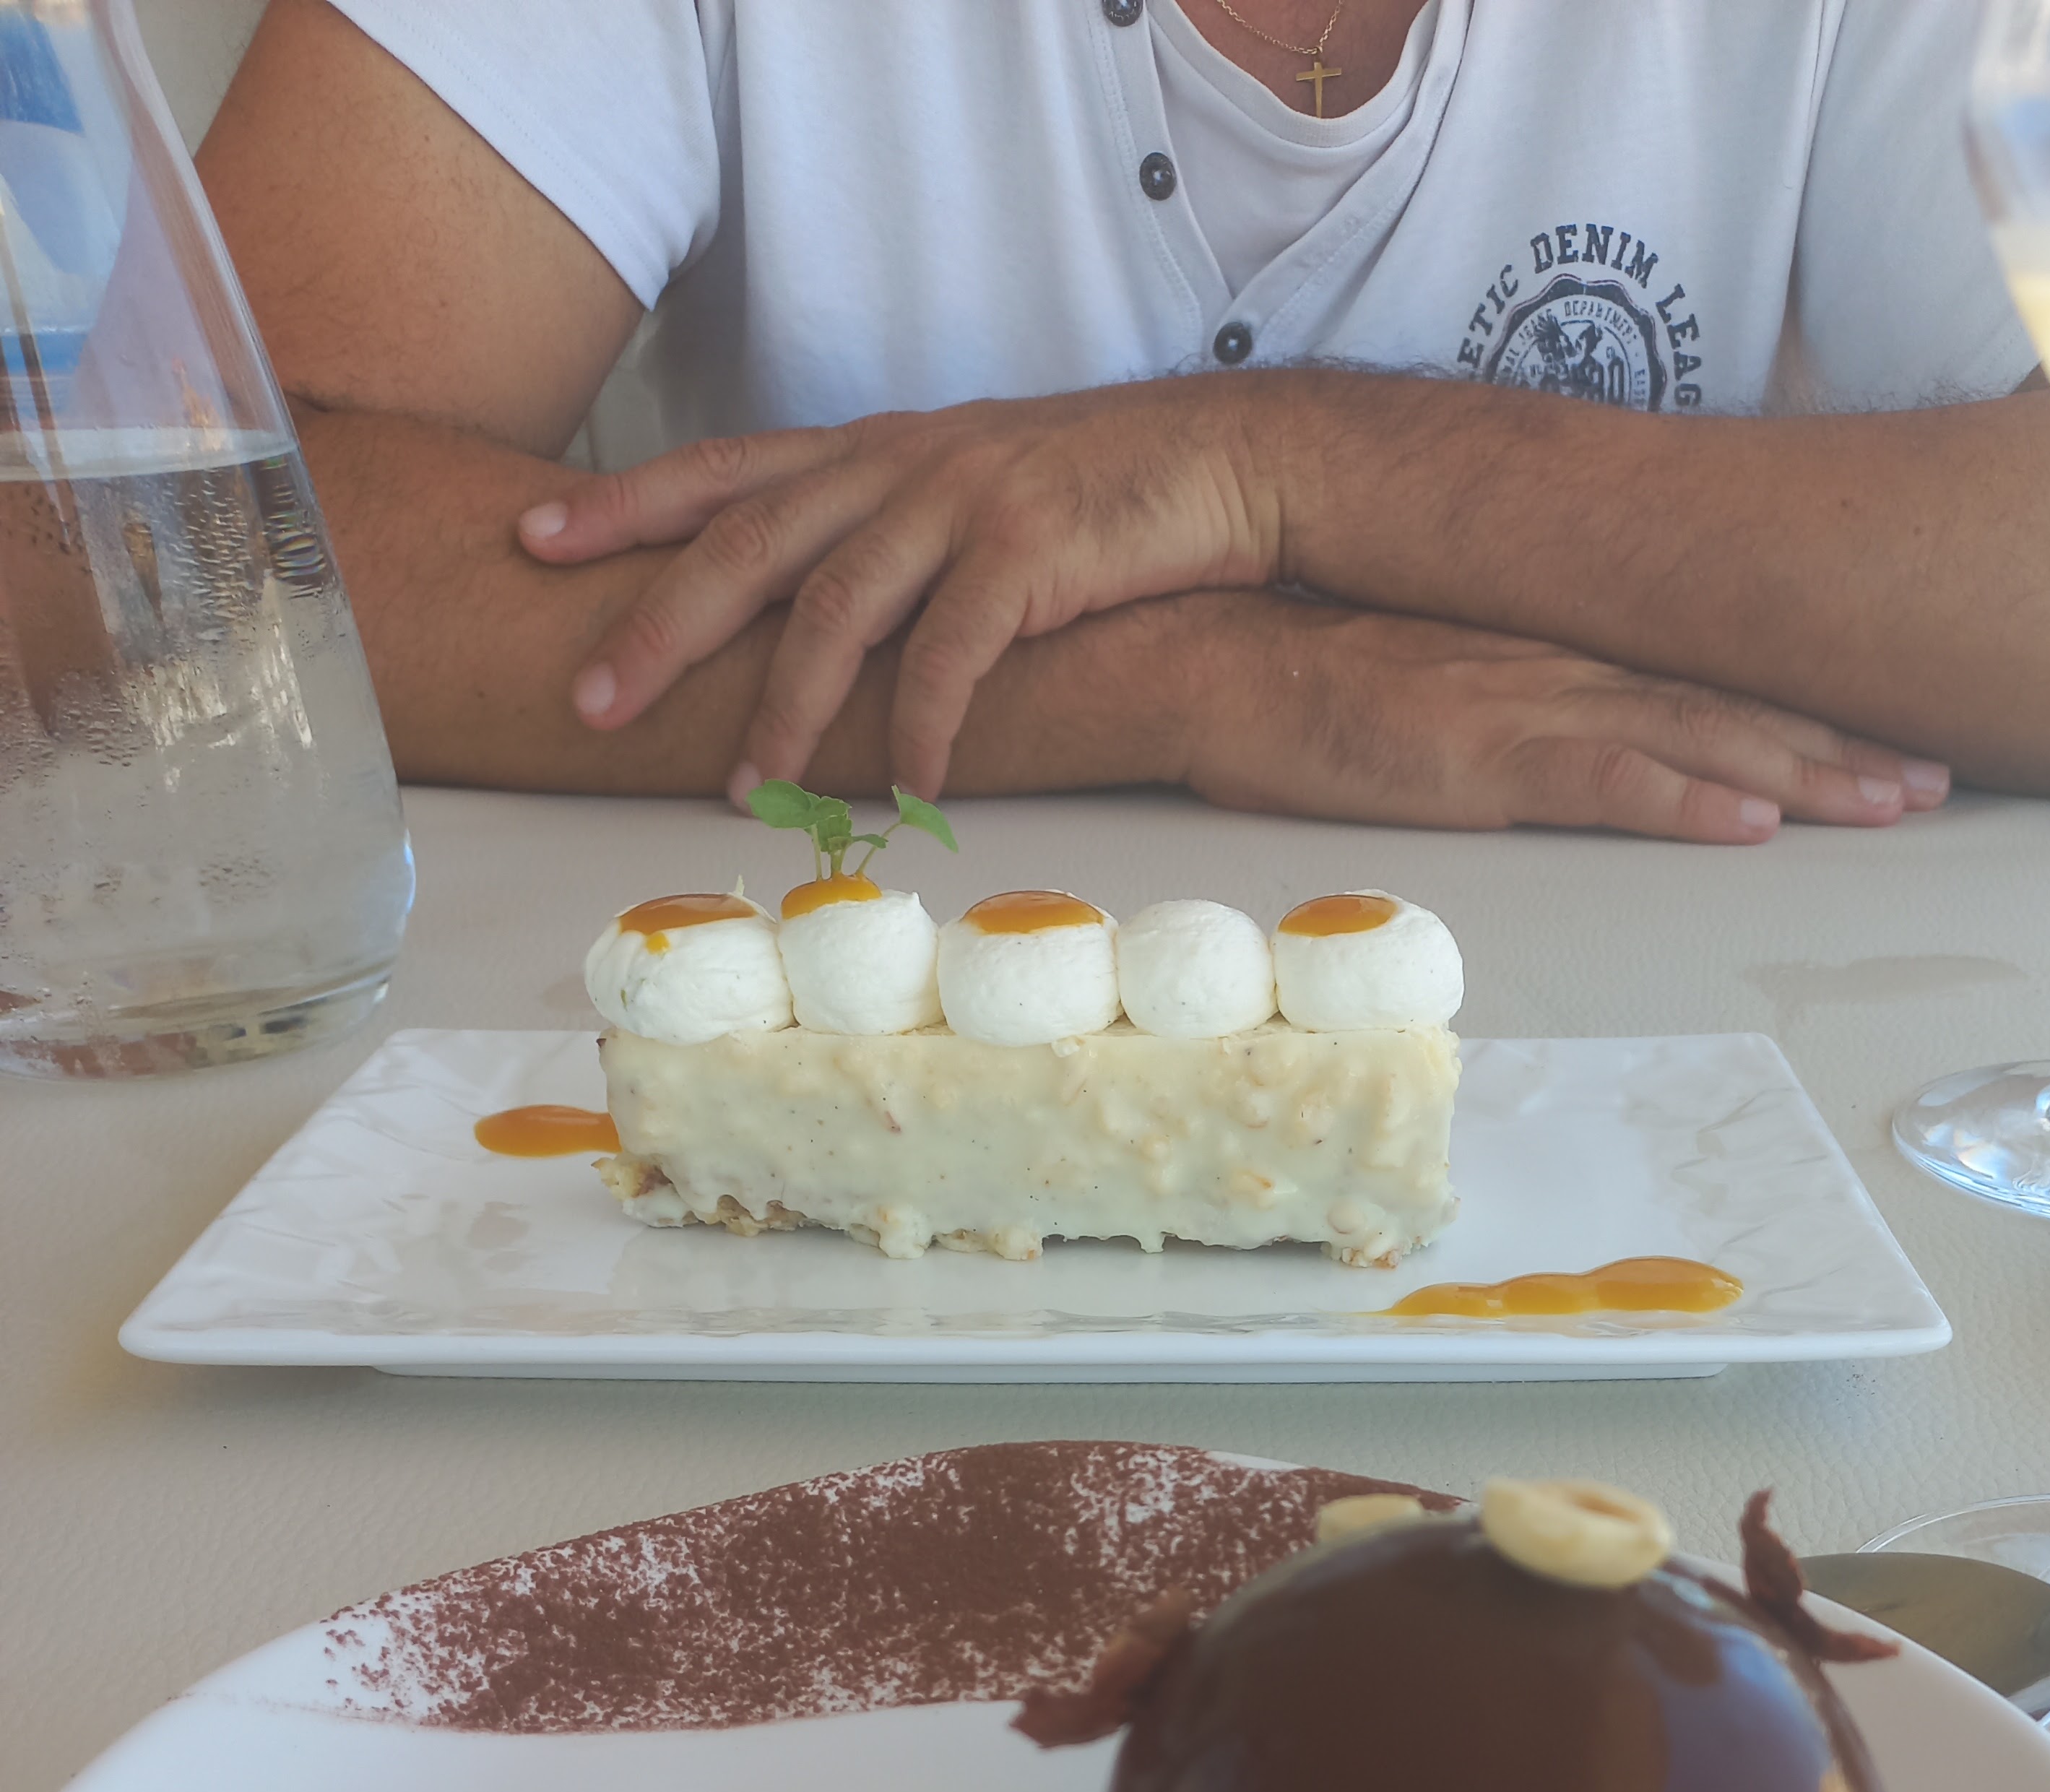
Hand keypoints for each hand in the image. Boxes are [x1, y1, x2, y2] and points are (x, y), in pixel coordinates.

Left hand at [517, 381, 1276, 794]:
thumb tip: (812, 619)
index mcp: (872, 448)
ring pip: (837, 603)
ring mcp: (964, 502)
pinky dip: (920, 726)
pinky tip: (903, 788)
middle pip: (748, 539)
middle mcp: (901, 464)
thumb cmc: (1092, 497)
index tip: (533, 537)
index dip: (623, 502)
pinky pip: (953, 652)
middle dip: (660, 621)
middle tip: (591, 697)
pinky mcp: (1032, 550)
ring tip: (740, 786)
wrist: (1220, 464)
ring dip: (781, 704)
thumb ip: (883, 538)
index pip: (723, 469)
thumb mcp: (964, 495)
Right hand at [1151, 593, 1948, 839]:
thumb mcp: (1436, 691)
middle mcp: (1557, 673)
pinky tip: (1747, 823)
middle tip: (1937, 782)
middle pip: (1728, 711)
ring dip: (1798, 775)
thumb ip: (1516, 711)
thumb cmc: (1305, 680)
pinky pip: (1597, 783)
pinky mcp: (1472, 759)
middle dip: (1841, 749)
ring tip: (1890, 802)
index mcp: (1552, 659)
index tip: (1891, 742)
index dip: (1806, 715)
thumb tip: (1588, 743)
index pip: (1703, 685)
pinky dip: (1679, 800)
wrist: (1203, 655)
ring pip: (1691, 743)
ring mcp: (1521, 711)